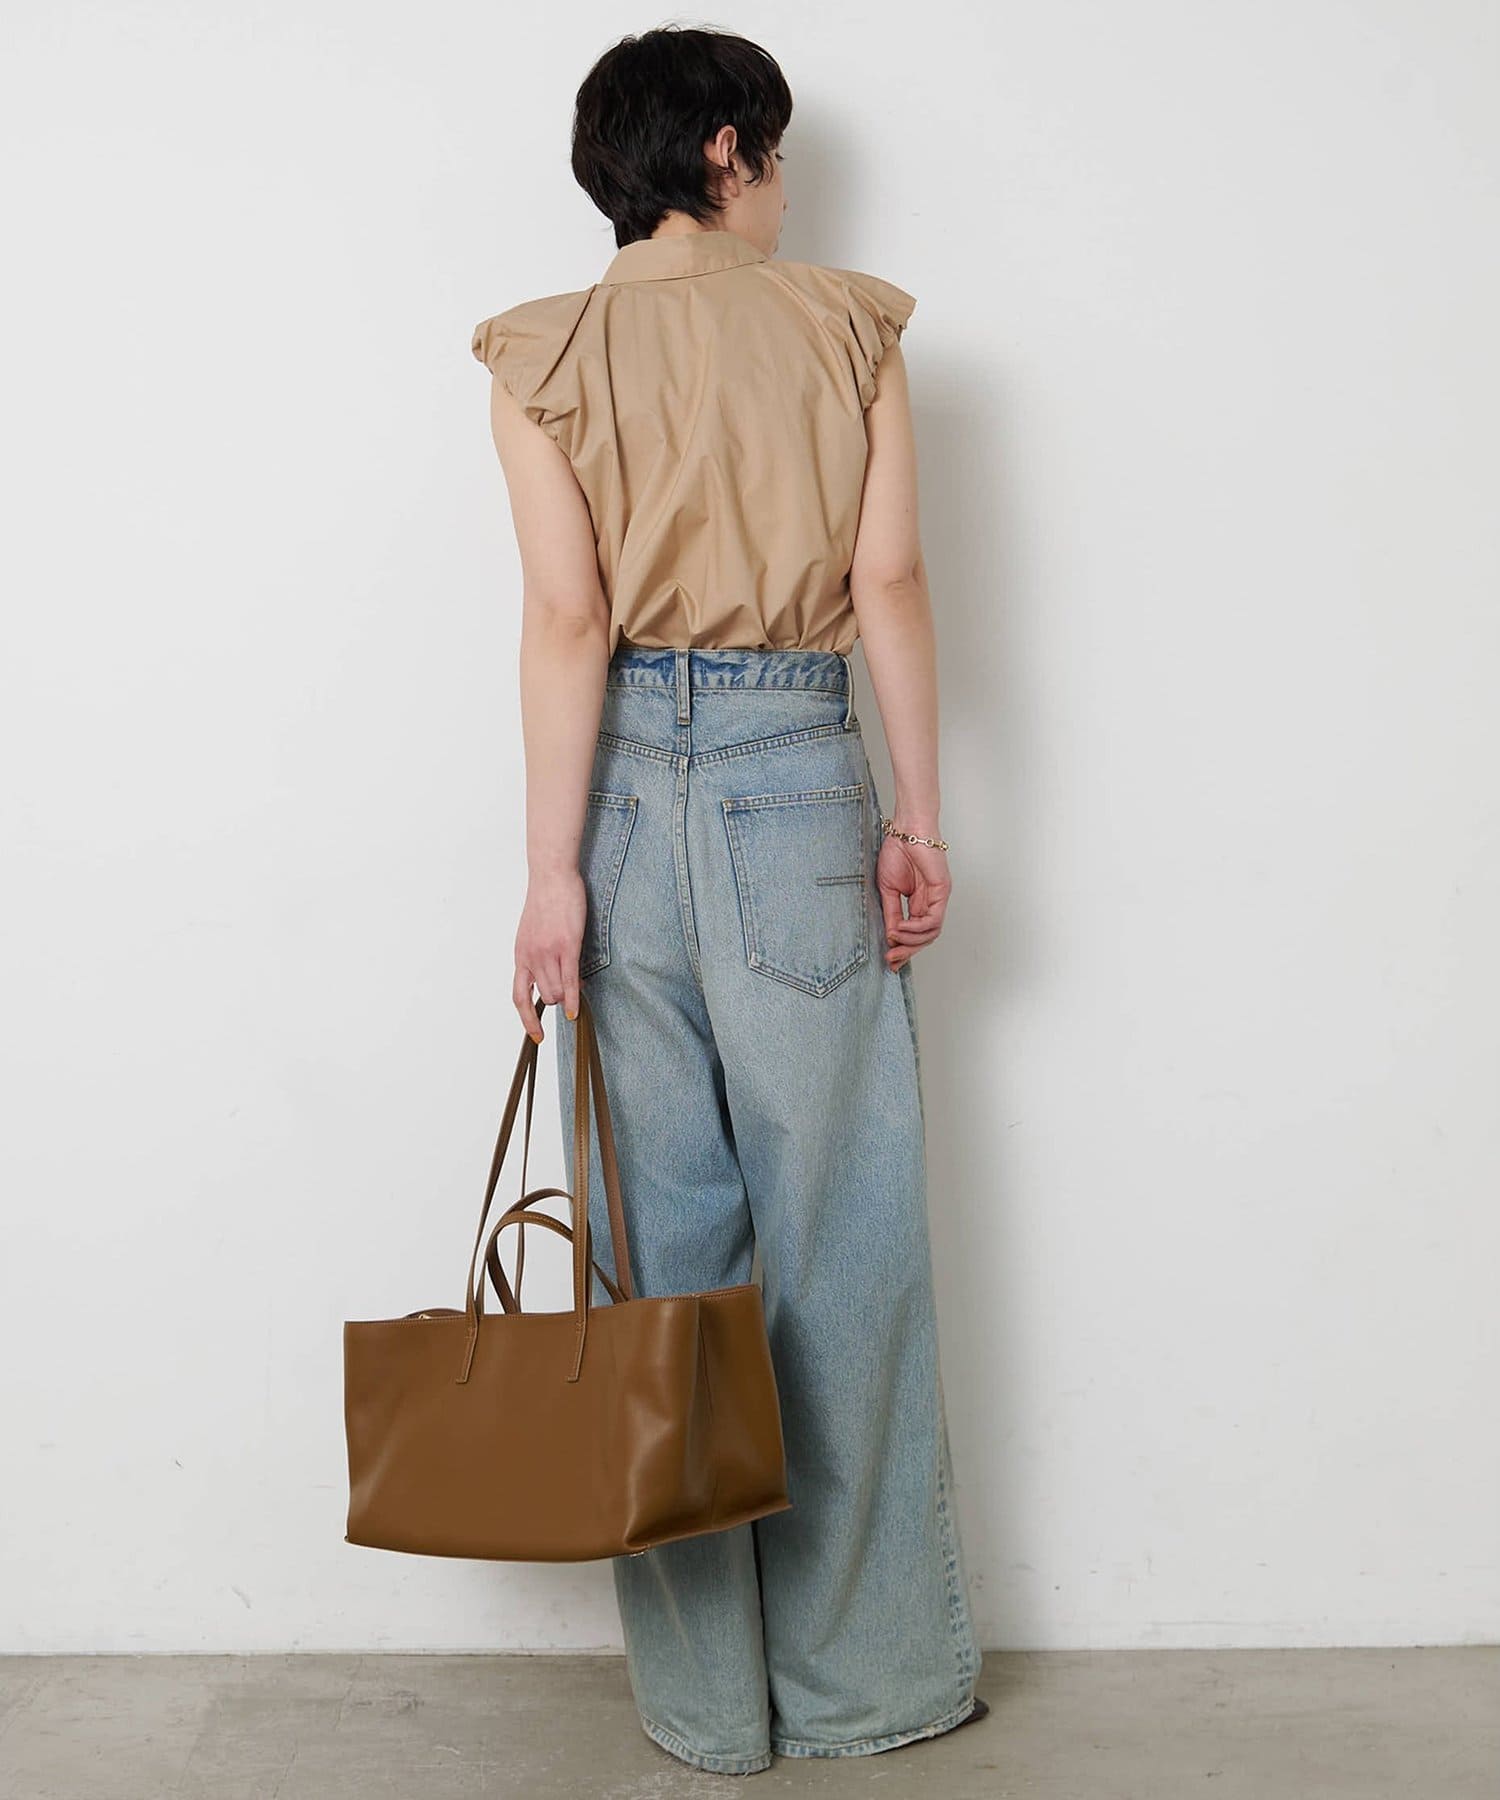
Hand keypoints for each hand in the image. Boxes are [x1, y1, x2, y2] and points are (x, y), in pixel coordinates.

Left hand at [513, 865, 585, 1040]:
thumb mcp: (534, 932)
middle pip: (544, 997)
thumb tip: (553, 976)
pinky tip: (577, 1011)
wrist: (552, 875)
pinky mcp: (566, 946)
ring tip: (578, 984)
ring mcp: (547, 953)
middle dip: (559, 999)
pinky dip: (574, 1000)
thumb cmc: (547, 900)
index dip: (527, 1020)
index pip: (518, 997)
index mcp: (521, 955)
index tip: (536, 1036)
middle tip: (571, 990)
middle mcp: (530, 958)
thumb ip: (540, 955)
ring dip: (568, 996)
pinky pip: (569, 982)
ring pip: (556, 993)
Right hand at [877, 834, 950, 969]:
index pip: (916, 934)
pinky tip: (902, 927)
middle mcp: (931, 903)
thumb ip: (892, 913)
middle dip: (908, 951)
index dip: (903, 949)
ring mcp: (938, 898)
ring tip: (894, 939)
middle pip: (925, 938)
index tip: (889, 961)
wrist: (905, 829)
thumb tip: (891, 936)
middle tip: (892, 960)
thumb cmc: (897, 852)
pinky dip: (917, 928)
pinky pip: (933, 919)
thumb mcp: (888, 890)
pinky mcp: (942, 891)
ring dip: (911, 941)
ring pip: (931, 933)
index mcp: (919, 903)